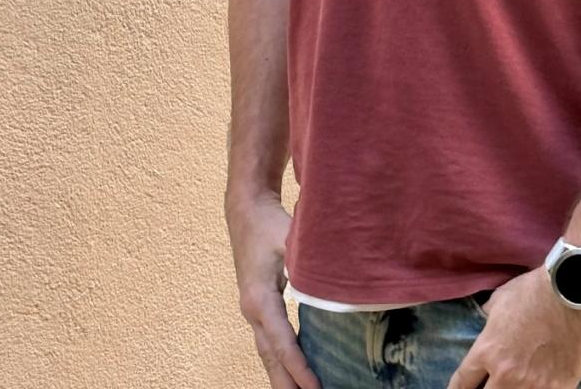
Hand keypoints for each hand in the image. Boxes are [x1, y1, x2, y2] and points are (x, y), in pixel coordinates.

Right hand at [226, 192, 320, 388]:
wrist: (246, 209)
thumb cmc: (269, 222)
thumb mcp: (290, 239)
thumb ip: (309, 263)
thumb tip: (334, 282)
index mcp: (260, 299)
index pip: (282, 343)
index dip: (299, 368)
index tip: (315, 388)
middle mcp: (252, 311)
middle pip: (271, 357)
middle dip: (287, 384)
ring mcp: (252, 311)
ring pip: (267, 353)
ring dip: (282, 377)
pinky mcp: (257, 306)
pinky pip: (268, 341)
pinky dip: (280, 360)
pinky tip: (292, 371)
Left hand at [448, 267, 580, 388]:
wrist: (573, 290)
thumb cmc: (536, 289)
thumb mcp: (502, 297)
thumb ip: (489, 317)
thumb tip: (487, 321)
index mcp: (488, 350)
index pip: (462, 382)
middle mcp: (506, 373)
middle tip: (488, 387)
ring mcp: (533, 385)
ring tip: (513, 387)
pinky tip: (538, 388)